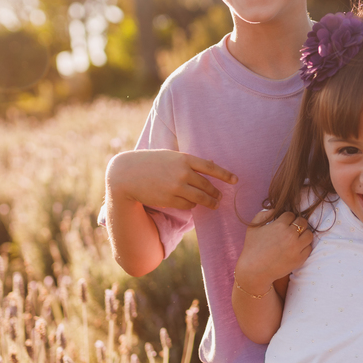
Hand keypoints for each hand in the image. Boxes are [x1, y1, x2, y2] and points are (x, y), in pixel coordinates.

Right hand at [107, 149, 236, 210]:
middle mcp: (183, 173)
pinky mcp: (170, 200)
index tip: (235, 180)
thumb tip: (211, 162)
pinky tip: (190, 203)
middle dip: (216, 193)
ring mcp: (176, 187)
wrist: (127, 174)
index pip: (210, 167)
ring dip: (209, 202)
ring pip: (200, 199)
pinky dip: (191, 205)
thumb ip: (189, 161)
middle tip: (220, 197)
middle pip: (207, 186)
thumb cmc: (150, 163)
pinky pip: (188, 206)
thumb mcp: (170, 156)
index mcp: (184, 159)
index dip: (225, 174)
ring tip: (214, 204)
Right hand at [234, 210, 313, 294]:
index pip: (291, 214)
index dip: (287, 218)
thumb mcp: (253, 227)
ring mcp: (296, 248)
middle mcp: (290, 235)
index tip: (283, 223)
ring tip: (296, 238)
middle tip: (291, 230)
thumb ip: (263, 214)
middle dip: (297, 224)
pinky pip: (309, 248)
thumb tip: (274, 210)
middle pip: (303, 222)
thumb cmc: (252, 248)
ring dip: (303, 234)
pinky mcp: (300, 259)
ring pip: (309, 234)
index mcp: (279, 225)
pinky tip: (296, 248)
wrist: (254, 271)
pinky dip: (304, 246)